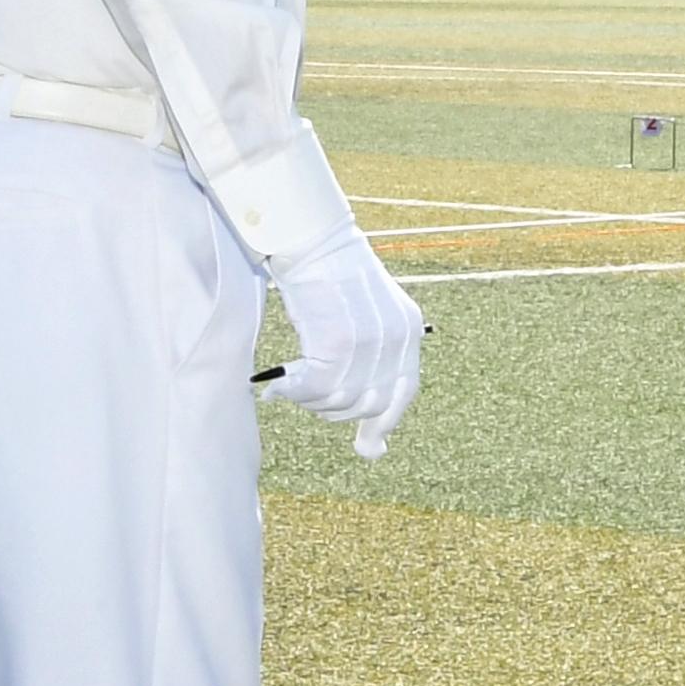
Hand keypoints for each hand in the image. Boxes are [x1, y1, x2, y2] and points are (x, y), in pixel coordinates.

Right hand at [264, 224, 425, 459]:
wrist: (309, 237)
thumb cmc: (326, 278)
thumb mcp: (362, 318)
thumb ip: (369, 364)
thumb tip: (372, 439)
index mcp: (408, 331)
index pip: (404, 392)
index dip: (383, 422)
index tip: (368, 447)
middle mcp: (397, 338)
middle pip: (369, 404)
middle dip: (334, 411)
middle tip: (306, 397)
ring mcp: (371, 341)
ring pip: (340, 400)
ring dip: (310, 401)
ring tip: (290, 386)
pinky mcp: (339, 340)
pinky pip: (316, 387)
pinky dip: (293, 393)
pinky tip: (276, 387)